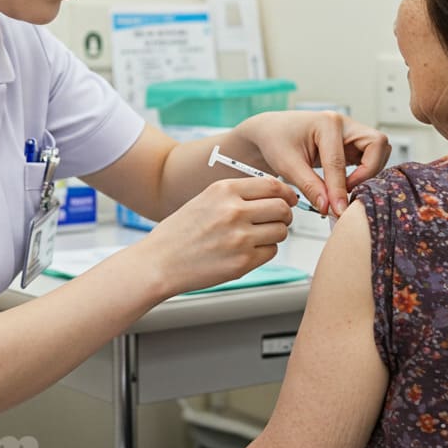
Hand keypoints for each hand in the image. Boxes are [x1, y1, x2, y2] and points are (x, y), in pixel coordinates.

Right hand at [141, 176, 295, 297]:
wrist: (159, 262)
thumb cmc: (181, 232)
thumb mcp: (206, 199)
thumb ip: (238, 194)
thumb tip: (275, 194)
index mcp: (225, 190)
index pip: (273, 185)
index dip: (286, 194)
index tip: (287, 200)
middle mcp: (234, 210)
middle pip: (282, 208)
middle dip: (284, 215)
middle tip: (276, 221)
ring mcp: (240, 237)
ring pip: (281, 231)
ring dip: (275, 234)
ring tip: (256, 237)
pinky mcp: (243, 262)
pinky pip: (271, 252)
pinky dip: (264, 252)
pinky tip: (245, 251)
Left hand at [235, 112, 389, 217]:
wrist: (269, 132)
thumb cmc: (275, 140)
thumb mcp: (287, 165)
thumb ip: (310, 186)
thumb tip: (329, 207)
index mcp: (327, 123)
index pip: (340, 161)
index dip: (339, 188)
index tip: (337, 209)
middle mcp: (343, 124)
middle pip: (378, 144)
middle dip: (368, 171)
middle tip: (348, 191)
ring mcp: (350, 133)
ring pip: (379, 150)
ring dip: (369, 171)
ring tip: (345, 188)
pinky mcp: (350, 144)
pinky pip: (370, 157)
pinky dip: (364, 172)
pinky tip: (345, 185)